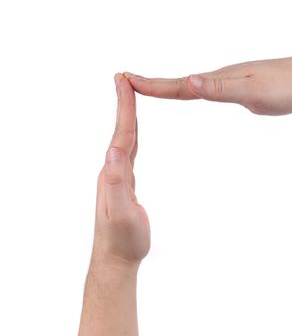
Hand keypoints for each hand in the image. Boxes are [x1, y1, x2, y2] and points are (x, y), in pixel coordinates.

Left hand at [90, 73, 149, 269]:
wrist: (117, 257)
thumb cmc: (122, 239)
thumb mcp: (120, 214)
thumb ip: (116, 184)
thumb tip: (113, 151)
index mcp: (113, 172)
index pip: (121, 134)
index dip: (124, 108)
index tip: (123, 82)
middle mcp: (112, 170)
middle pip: (121, 131)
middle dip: (124, 104)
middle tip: (125, 80)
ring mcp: (117, 176)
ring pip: (124, 140)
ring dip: (127, 118)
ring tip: (129, 100)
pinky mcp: (124, 183)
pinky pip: (128, 153)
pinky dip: (131, 137)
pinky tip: (132, 136)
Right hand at [124, 55, 291, 115]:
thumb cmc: (284, 87)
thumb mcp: (251, 90)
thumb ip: (219, 88)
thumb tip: (189, 81)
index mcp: (215, 80)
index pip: (177, 84)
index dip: (151, 85)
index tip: (126, 79)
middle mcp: (215, 79)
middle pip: (176, 83)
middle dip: (150, 83)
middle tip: (126, 79)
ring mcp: (223, 83)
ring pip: (187, 86)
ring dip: (165, 86)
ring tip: (148, 87)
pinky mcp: (231, 89)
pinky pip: (201, 90)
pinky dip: (186, 90)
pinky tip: (187, 91)